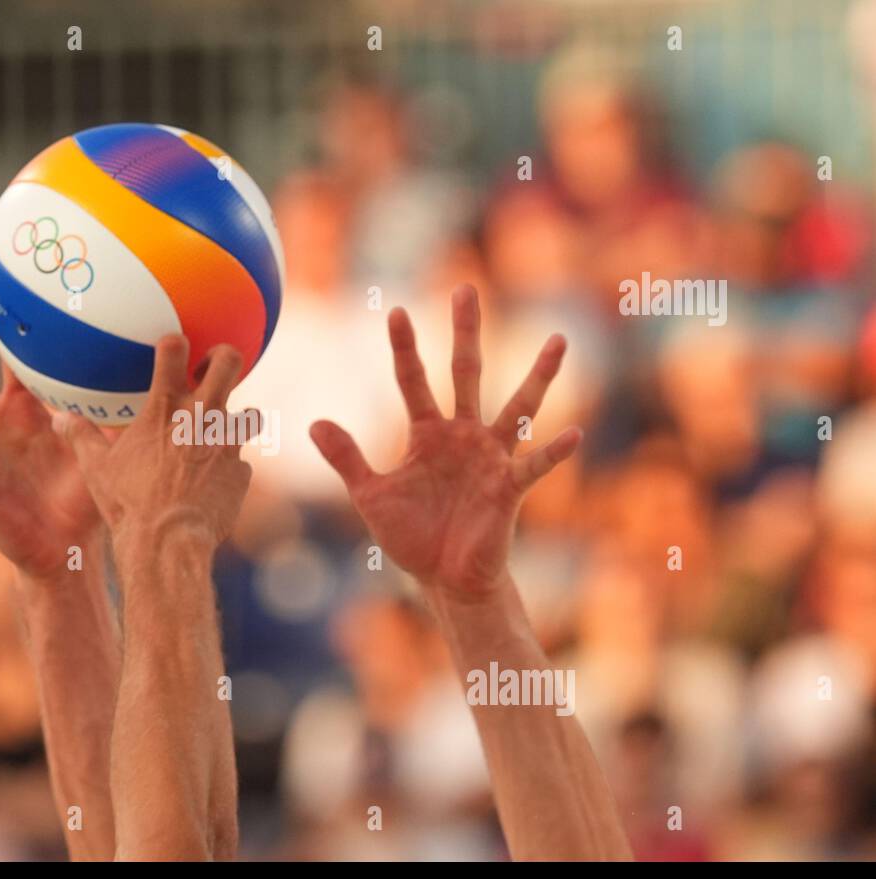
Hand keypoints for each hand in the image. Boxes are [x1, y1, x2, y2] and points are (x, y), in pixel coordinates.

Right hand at [52, 335, 255, 555]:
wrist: (167, 542)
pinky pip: (239, 462)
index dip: (174, 342)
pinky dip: (228, 468)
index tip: (172, 347)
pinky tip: (212, 483)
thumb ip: (81, 437)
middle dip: (225, 356)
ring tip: (218, 434)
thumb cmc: (128, 502)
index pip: (174, 349)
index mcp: (165, 407)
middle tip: (211, 368)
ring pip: (247, 415)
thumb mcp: (97, 468)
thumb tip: (58, 419)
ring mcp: (227, 443)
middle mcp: (203, 416)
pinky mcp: (241, 472)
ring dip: (235, 420)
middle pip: (230, 361)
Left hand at [310, 286, 579, 600]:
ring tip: (558, 340)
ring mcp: (490, 457)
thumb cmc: (412, 537)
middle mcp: (462, 435)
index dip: (405, 348)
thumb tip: (314, 423)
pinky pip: (534, 465)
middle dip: (465, 332)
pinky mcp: (508, 488)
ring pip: (517, 406)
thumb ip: (347, 458)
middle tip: (465, 289)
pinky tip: (571, 434)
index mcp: (427, 434)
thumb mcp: (371, 496)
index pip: (413, 380)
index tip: (397, 311)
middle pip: (465, 373)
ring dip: (538, 375)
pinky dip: (552, 451)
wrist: (445, 580)